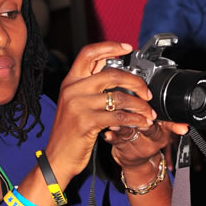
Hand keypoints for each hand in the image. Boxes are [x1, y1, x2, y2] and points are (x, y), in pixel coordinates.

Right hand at [45, 41, 166, 187]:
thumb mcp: (73, 104)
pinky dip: (135, 119)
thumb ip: (89, 87)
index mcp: (70, 82)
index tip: (128, 48)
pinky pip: (119, 116)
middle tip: (146, 92)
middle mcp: (73, 90)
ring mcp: (78, 106)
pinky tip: (141, 123)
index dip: (109, 46)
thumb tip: (110, 69)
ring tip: (148, 113)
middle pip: (111, 74)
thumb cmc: (68, 134)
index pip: (89, 54)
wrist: (57, 158)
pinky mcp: (86, 122)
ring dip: (139, 105)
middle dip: (135, 82)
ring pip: (119, 97)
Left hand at [104, 119, 187, 172]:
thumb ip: (171, 124)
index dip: (166, 124)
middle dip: (141, 122)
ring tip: (116, 122)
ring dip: (123, 128)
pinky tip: (107, 133)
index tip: (165, 123)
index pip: (166, 126)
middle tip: (135, 115)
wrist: (139, 166)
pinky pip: (116, 142)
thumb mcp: (164, 133)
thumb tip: (186, 127)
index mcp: (162, 135)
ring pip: (130, 134)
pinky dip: (111, 137)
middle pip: (147, 129)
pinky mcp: (122, 149)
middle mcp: (150, 142)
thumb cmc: (149, 141)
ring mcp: (135, 146)